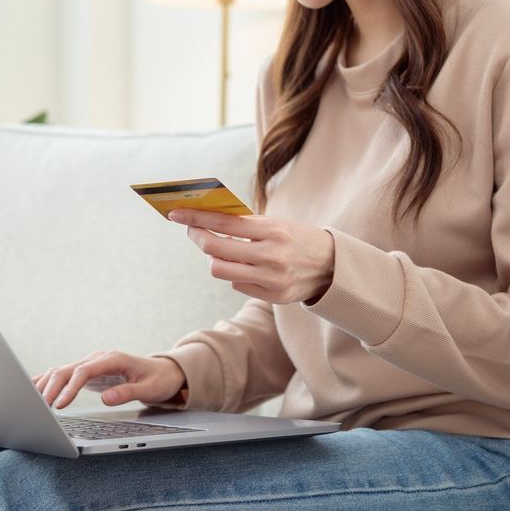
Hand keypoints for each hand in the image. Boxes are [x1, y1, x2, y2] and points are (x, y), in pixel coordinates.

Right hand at [32, 351, 186, 408]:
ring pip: (61, 371)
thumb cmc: (158, 379)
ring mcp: (91, 364)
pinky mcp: (86, 372)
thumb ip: (127, 392)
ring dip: (45, 385)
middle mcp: (98, 359)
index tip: (60, 404)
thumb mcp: (149, 389)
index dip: (70, 387)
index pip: (84, 371)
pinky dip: (48, 381)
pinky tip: (33, 389)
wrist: (163, 370)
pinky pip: (64, 375)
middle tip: (40, 407)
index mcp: (112, 359)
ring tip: (31, 402)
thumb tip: (107, 398)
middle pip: (68, 370)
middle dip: (51, 388)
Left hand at [167, 209, 334, 304]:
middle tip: (192, 231)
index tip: (176, 214)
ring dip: (214, 259)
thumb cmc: (298, 239)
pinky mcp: (273, 296)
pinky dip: (234, 274)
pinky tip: (245, 268)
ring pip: (220, 270)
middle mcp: (271, 256)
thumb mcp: (277, 224)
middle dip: (197, 237)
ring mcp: (272, 279)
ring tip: (220, 251)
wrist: (333, 266)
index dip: (195, 218)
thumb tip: (206, 220)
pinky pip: (237, 285)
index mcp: (273, 230)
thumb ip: (245, 225)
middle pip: (215, 249)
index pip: (223, 222)